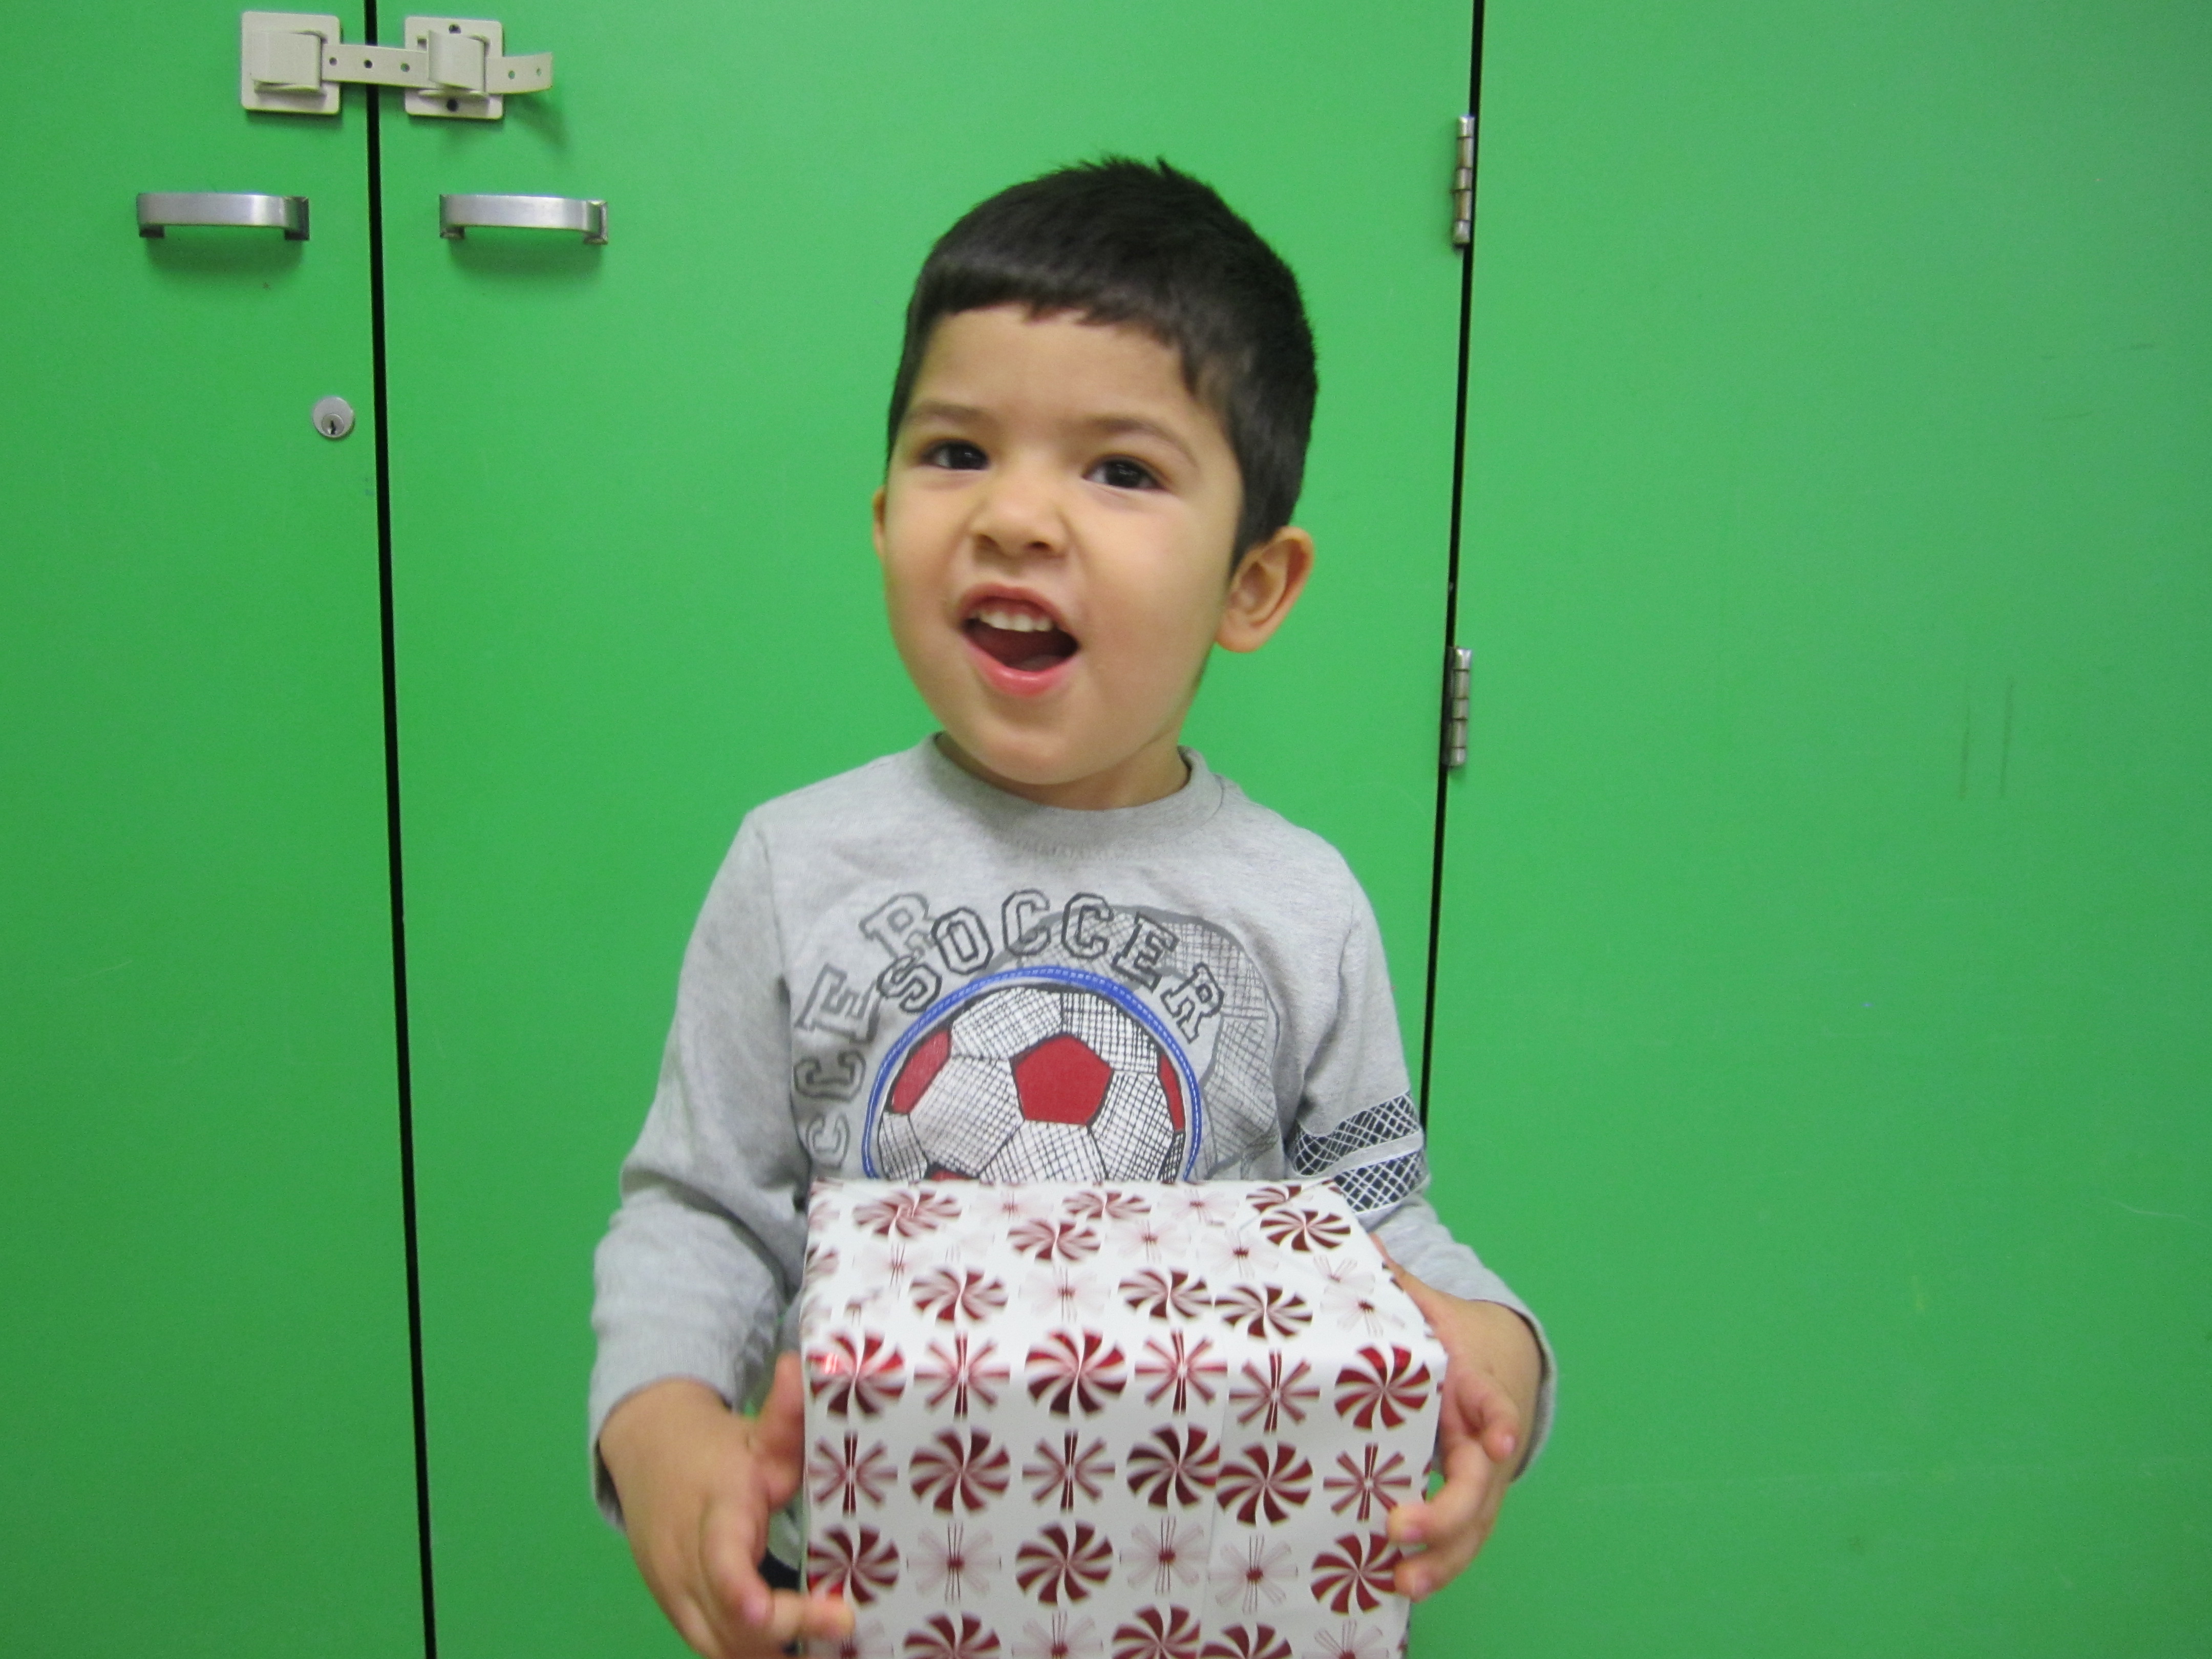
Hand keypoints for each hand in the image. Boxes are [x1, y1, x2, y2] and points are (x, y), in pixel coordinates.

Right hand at [598, 1361, 853, 1657]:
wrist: (648, 1453)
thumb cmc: (717, 1449)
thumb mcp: (756, 1431)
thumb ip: (785, 1412)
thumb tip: (801, 1367)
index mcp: (712, 1513)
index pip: (721, 1560)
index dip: (741, 1592)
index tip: (767, 1611)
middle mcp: (685, 1561)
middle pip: (729, 1620)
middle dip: (783, 1636)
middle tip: (843, 1630)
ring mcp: (675, 1593)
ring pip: (718, 1645)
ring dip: (767, 1654)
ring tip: (826, 1651)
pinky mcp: (676, 1611)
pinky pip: (712, 1647)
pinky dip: (749, 1654)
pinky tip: (791, 1653)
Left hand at [1379, 1257, 1543, 1599]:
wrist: (1503, 1358)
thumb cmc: (1454, 1334)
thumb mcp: (1428, 1305)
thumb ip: (1395, 1283)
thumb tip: (1361, 1243)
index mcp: (1475, 1383)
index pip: (1493, 1401)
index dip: (1497, 1418)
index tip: (1498, 1436)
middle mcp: (1484, 1437)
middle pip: (1479, 1481)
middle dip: (1445, 1511)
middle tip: (1400, 1527)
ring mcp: (1482, 1476)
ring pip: (1475, 1525)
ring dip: (1443, 1558)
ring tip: (1403, 1583)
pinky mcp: (1470, 1501)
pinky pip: (1462, 1539)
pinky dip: (1440, 1565)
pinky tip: (1405, 1586)